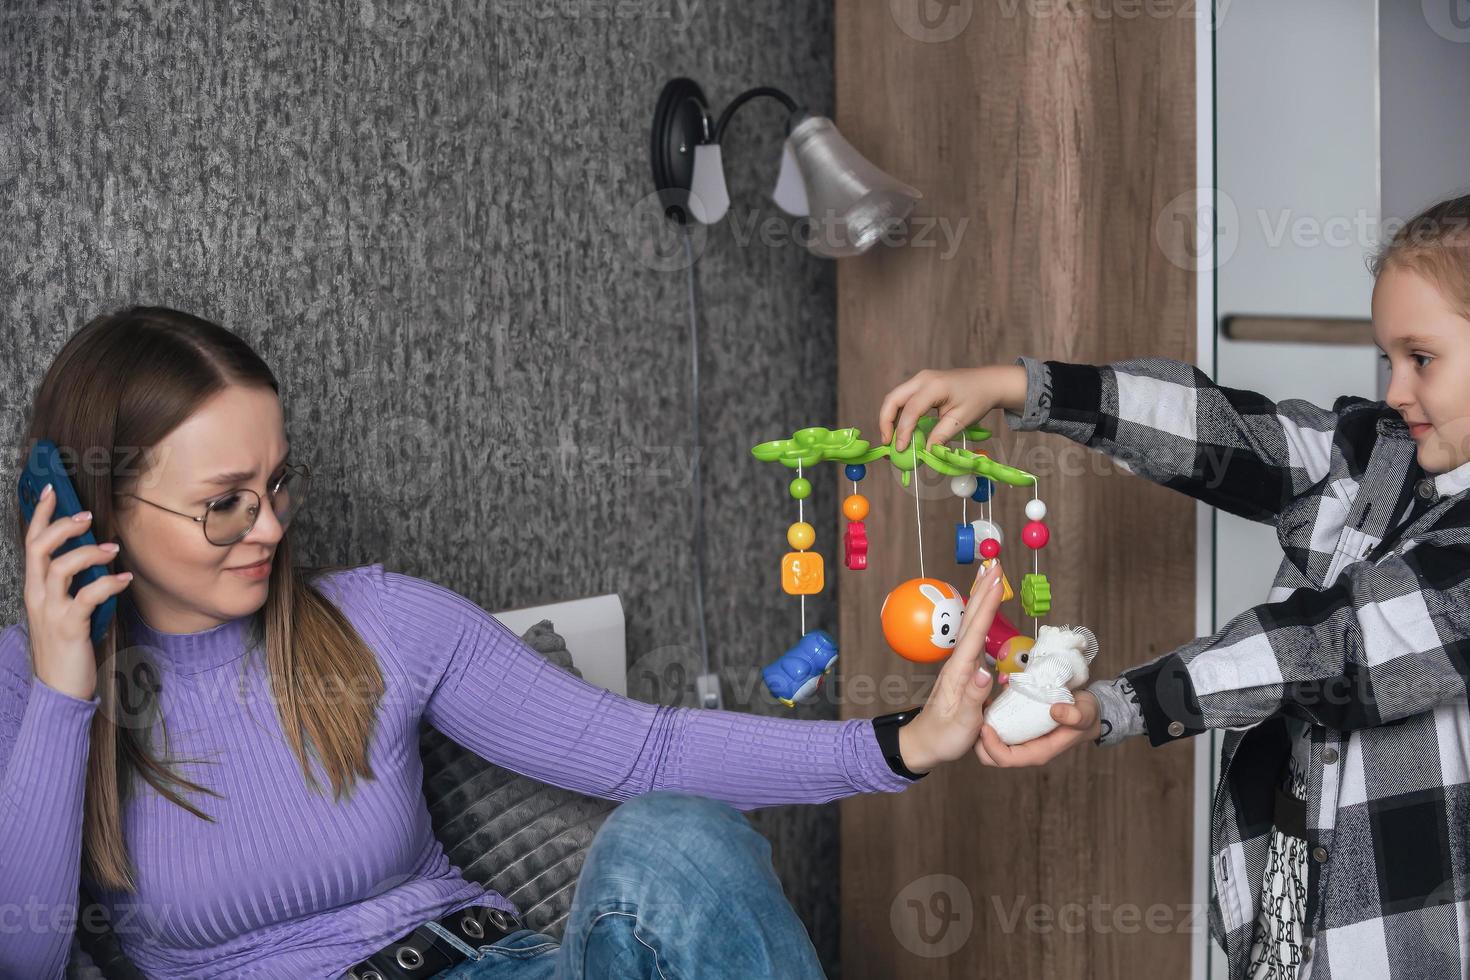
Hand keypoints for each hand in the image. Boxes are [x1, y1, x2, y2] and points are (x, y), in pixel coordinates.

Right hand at [22, 483, 131, 700]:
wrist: (59, 690)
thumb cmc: (68, 647)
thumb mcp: (66, 610)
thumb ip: (74, 585)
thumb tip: (98, 557)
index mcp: (35, 589)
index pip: (31, 544)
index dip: (40, 516)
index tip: (53, 491)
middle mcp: (37, 597)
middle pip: (39, 549)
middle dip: (62, 526)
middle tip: (87, 515)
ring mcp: (51, 611)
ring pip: (61, 568)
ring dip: (89, 553)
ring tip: (114, 550)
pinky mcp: (69, 627)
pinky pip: (87, 596)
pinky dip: (109, 583)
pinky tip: (125, 580)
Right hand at [878, 365, 1028, 452]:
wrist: (987, 383)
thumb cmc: (977, 399)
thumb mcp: (961, 420)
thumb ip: (941, 435)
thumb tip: (926, 451)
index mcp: (935, 386)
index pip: (911, 410)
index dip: (903, 431)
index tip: (900, 449)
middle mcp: (922, 379)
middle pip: (893, 399)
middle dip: (885, 422)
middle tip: (887, 443)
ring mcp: (919, 379)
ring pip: (894, 398)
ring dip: (889, 419)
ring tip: (892, 440)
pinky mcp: (920, 384)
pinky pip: (902, 399)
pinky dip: (897, 414)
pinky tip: (900, 430)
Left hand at [897, 559, 1007, 773]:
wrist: (924, 744)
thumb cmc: (944, 736)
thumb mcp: (962, 722)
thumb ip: (974, 697)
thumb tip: (985, 671)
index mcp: (959, 671)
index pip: (975, 631)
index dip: (987, 604)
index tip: (997, 579)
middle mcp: (958, 662)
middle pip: (972, 619)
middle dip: (984, 590)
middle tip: (995, 563)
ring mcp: (960, 664)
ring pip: (972, 624)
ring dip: (982, 598)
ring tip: (990, 576)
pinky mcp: (964, 669)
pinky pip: (974, 635)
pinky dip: (982, 616)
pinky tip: (985, 611)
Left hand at [975, 691, 1101, 766]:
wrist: (1088, 710)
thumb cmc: (1087, 715)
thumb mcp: (1084, 713)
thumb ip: (1075, 715)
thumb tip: (1056, 712)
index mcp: (1037, 752)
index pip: (1006, 759)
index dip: (991, 746)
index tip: (985, 726)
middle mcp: (1026, 748)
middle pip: (992, 756)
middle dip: (979, 741)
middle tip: (975, 716)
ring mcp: (1021, 739)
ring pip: (992, 743)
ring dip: (982, 728)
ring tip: (979, 705)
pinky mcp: (1019, 728)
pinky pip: (998, 728)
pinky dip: (990, 717)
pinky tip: (988, 699)